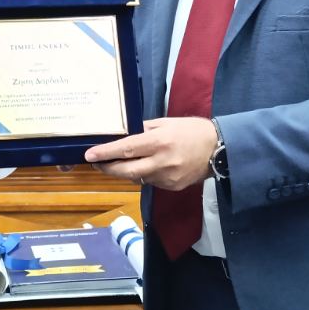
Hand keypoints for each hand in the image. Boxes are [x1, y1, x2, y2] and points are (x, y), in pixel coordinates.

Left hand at [83, 117, 216, 190]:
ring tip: (119, 163)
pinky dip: (144, 175)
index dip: (106, 153)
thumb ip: (144, 128)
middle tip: (97, 164)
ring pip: (138, 178)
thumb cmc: (192, 130)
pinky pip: (151, 182)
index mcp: (159, 141)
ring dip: (126, 171)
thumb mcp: (167, 122)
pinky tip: (146, 167)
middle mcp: (162, 161)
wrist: (219, 149)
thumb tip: (124, 132)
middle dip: (108, 168)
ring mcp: (167, 177)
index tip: (90, 155)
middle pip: (127, 170)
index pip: (126, 149)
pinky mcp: (173, 187)